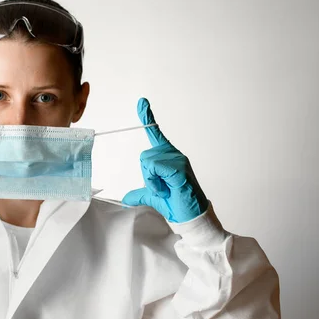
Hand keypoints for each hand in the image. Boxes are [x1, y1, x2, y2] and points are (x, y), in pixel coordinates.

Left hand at [122, 98, 207, 222]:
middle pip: (144, 156)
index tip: (141, 102)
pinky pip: (154, 167)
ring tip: (165, 189)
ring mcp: (178, 159)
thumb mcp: (152, 197)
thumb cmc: (176, 204)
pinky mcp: (179, 167)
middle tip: (160, 188)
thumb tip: (126, 198)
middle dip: (146, 176)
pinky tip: (166, 189)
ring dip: (151, 181)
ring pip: (147, 162)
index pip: (155, 134)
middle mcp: (173, 154)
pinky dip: (155, 181)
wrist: (191, 216)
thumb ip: (140, 194)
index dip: (147, 117)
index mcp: (167, 157)